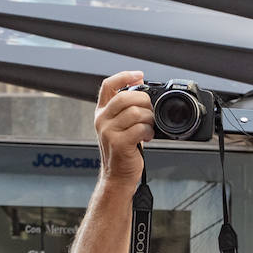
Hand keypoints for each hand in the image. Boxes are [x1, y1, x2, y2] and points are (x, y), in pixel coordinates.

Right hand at [93, 70, 153, 185]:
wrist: (117, 176)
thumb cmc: (122, 151)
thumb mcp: (119, 126)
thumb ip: (126, 109)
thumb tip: (142, 89)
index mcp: (102, 112)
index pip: (108, 85)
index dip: (124, 76)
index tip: (139, 75)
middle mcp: (102, 120)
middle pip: (125, 97)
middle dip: (144, 102)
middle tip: (150, 112)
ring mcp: (108, 132)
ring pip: (135, 112)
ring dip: (149, 119)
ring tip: (149, 126)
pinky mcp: (119, 143)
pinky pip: (140, 128)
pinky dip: (149, 131)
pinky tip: (148, 137)